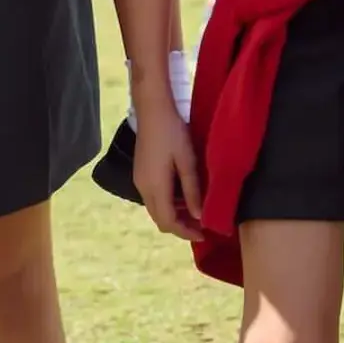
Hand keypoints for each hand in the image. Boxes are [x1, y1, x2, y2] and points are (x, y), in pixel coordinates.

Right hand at [130, 96, 204, 240]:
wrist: (152, 110)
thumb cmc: (172, 132)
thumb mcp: (187, 161)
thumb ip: (192, 190)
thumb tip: (198, 216)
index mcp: (155, 187)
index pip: (168, 221)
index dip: (185, 232)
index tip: (204, 233)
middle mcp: (143, 188)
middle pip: (160, 219)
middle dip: (180, 227)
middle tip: (202, 226)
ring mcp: (139, 181)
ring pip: (156, 209)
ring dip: (174, 215)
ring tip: (195, 212)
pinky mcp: (140, 174)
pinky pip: (153, 198)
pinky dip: (168, 204)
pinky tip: (182, 196)